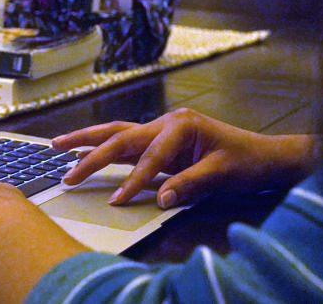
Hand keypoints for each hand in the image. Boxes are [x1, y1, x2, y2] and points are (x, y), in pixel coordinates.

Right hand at [53, 108, 315, 208]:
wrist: (265, 156)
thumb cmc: (247, 162)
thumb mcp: (222, 174)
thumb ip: (190, 184)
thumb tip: (160, 199)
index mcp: (182, 125)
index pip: (150, 156)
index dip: (133, 180)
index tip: (116, 201)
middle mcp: (168, 121)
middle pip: (122, 135)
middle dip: (91, 154)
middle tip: (66, 173)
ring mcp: (163, 127)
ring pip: (118, 131)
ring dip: (87, 139)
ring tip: (57, 145)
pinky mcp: (162, 139)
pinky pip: (127, 140)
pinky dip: (104, 145)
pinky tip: (86, 150)